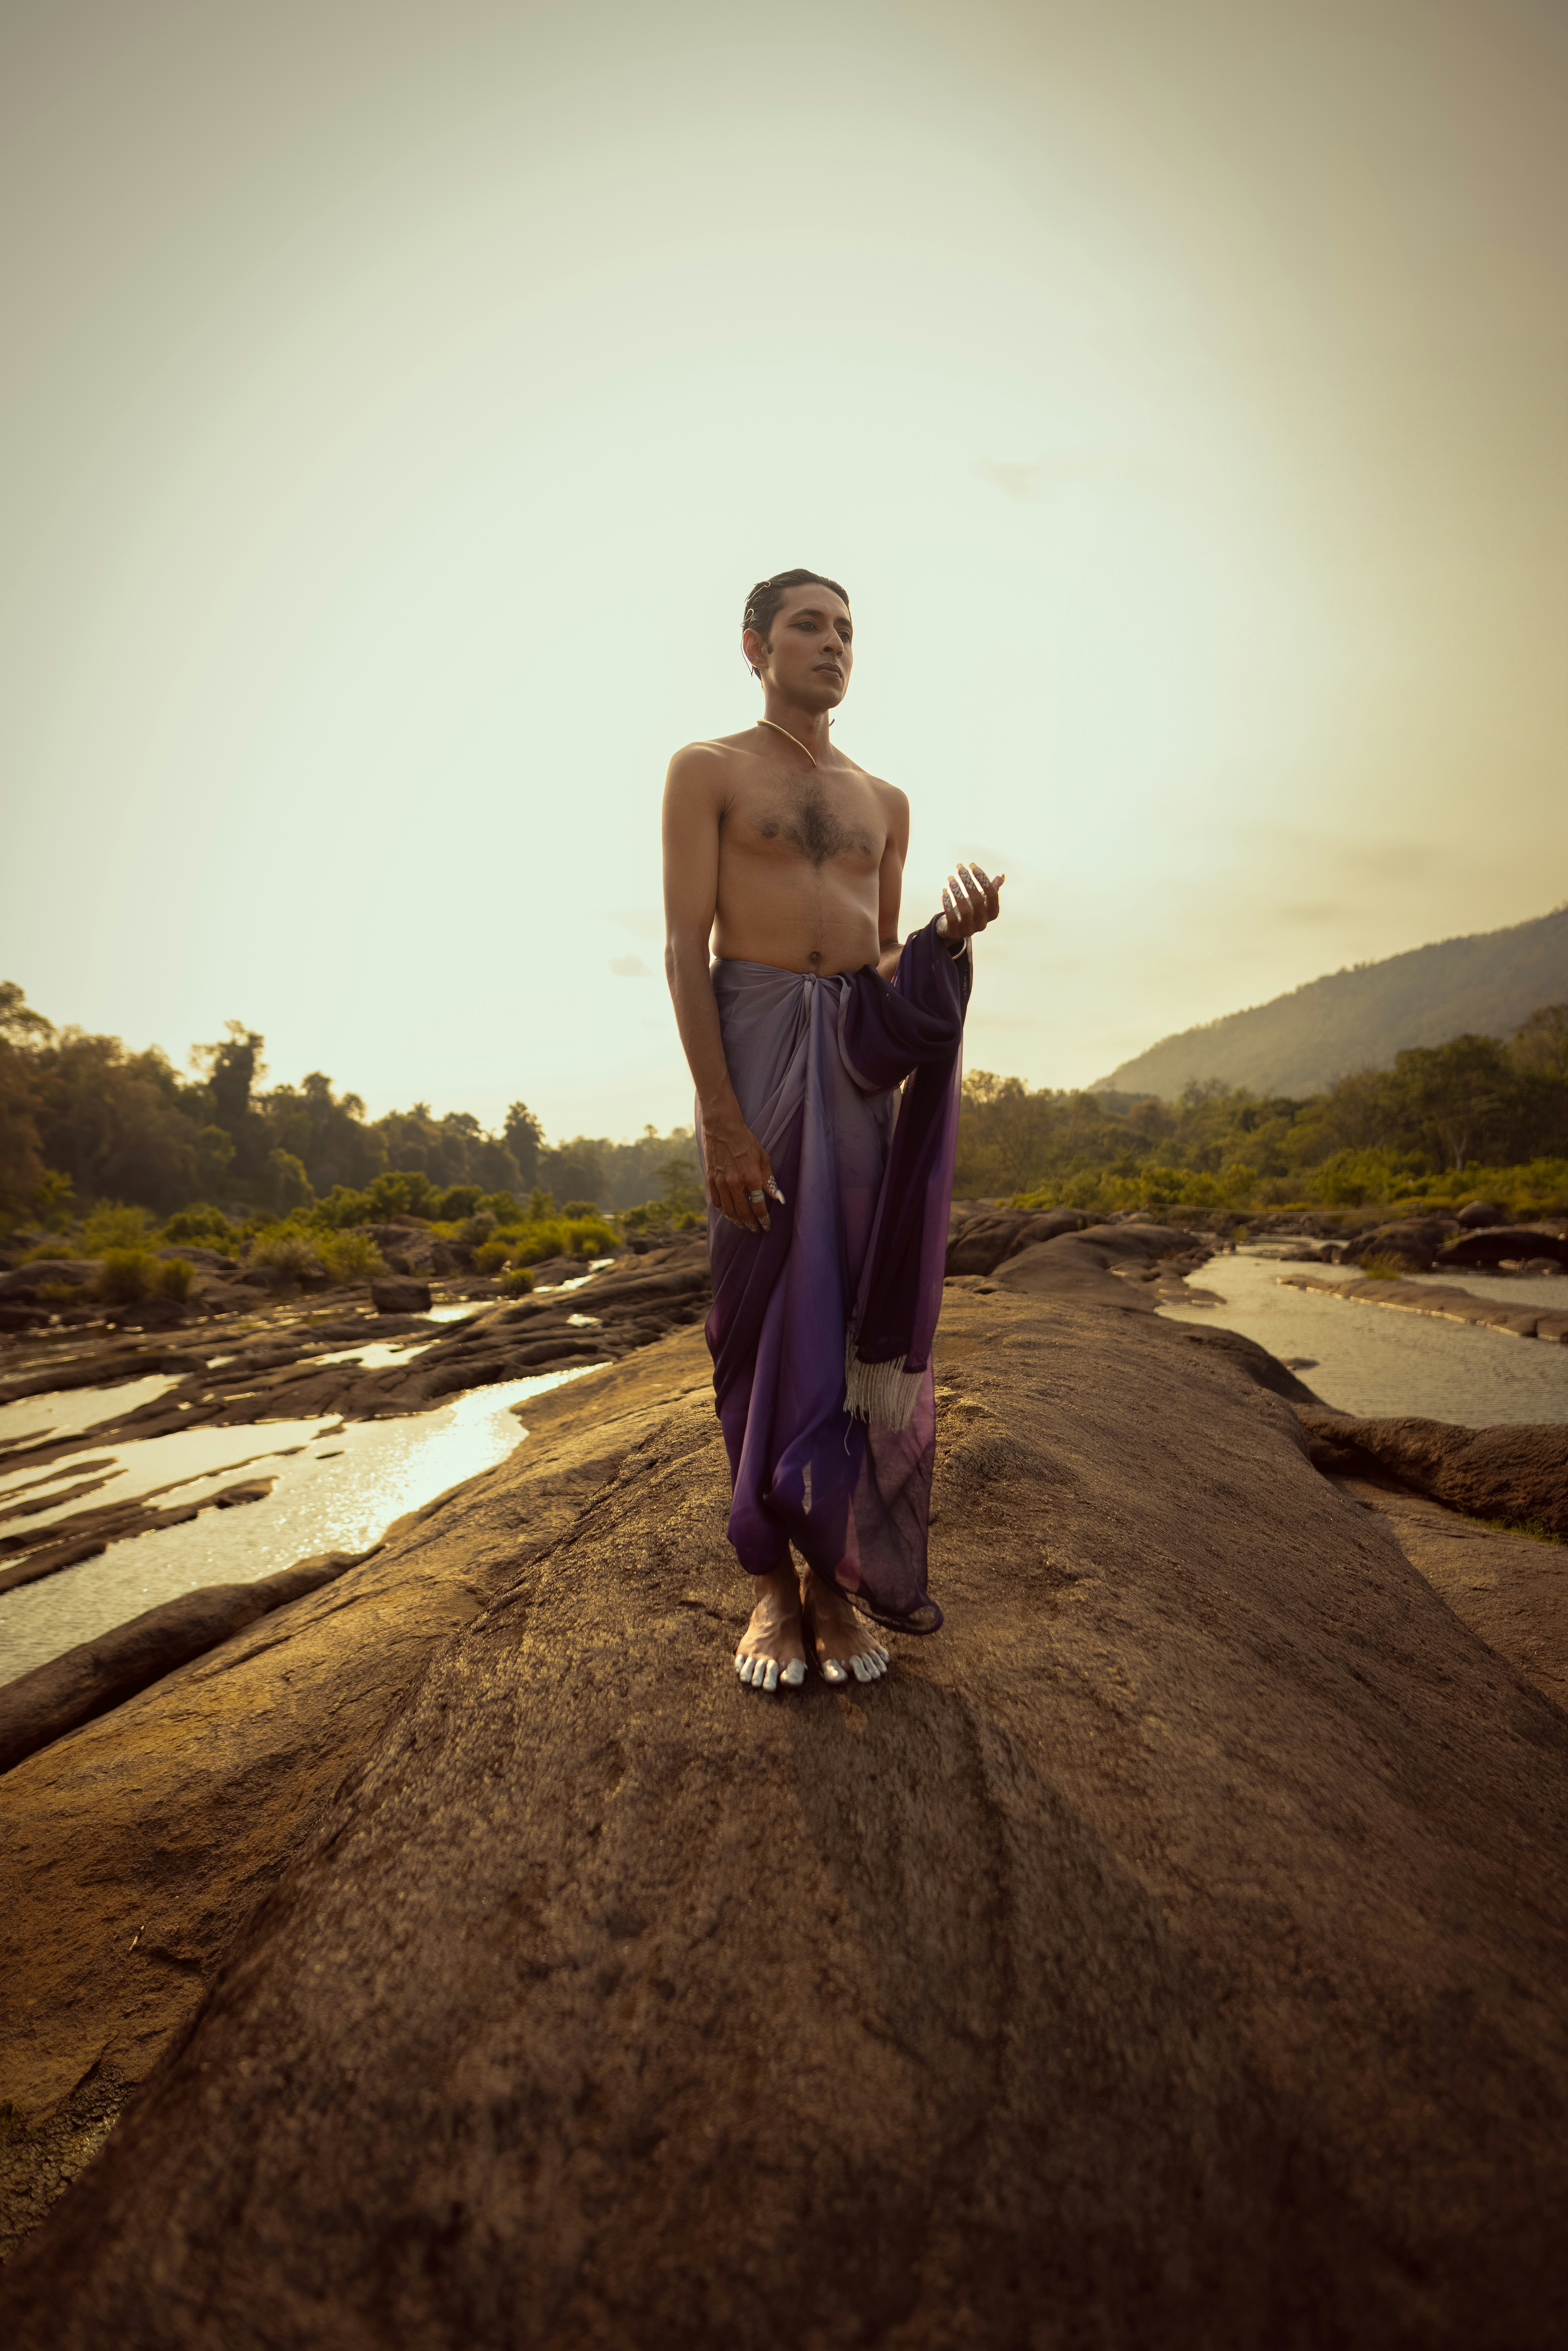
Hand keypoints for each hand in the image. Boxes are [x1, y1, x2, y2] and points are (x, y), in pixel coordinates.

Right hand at [701, 1109, 784, 1232]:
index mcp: (751, 1177)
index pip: (758, 1206)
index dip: (763, 1219)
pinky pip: (716, 1202)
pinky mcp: (710, 1180)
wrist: (722, 1128)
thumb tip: (779, 1198)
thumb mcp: (763, 1158)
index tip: (766, 1226)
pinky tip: (729, 1213)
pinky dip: (723, 1211)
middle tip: (756, 1230)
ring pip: (728, 1211)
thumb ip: (770, 1180)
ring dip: (737, 1221)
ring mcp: (720, 1183)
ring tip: (744, 1225)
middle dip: (751, 1224)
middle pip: (743, 1213)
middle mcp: (734, 1183)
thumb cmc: (746, 1141)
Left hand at [938, 861, 1004, 946]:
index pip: (992, 895)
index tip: (972, 865)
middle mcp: (983, 923)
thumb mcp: (981, 899)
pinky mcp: (955, 932)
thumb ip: (992, 889)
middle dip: (968, 882)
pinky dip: (947, 903)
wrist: (954, 929)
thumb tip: (1001, 876)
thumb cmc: (970, 909)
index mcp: (992, 913)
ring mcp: (969, 929)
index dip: (983, 879)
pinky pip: (951, 918)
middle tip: (960, 868)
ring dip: (957, 892)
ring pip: (965, 910)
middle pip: (978, 901)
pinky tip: (944, 891)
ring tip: (950, 878)